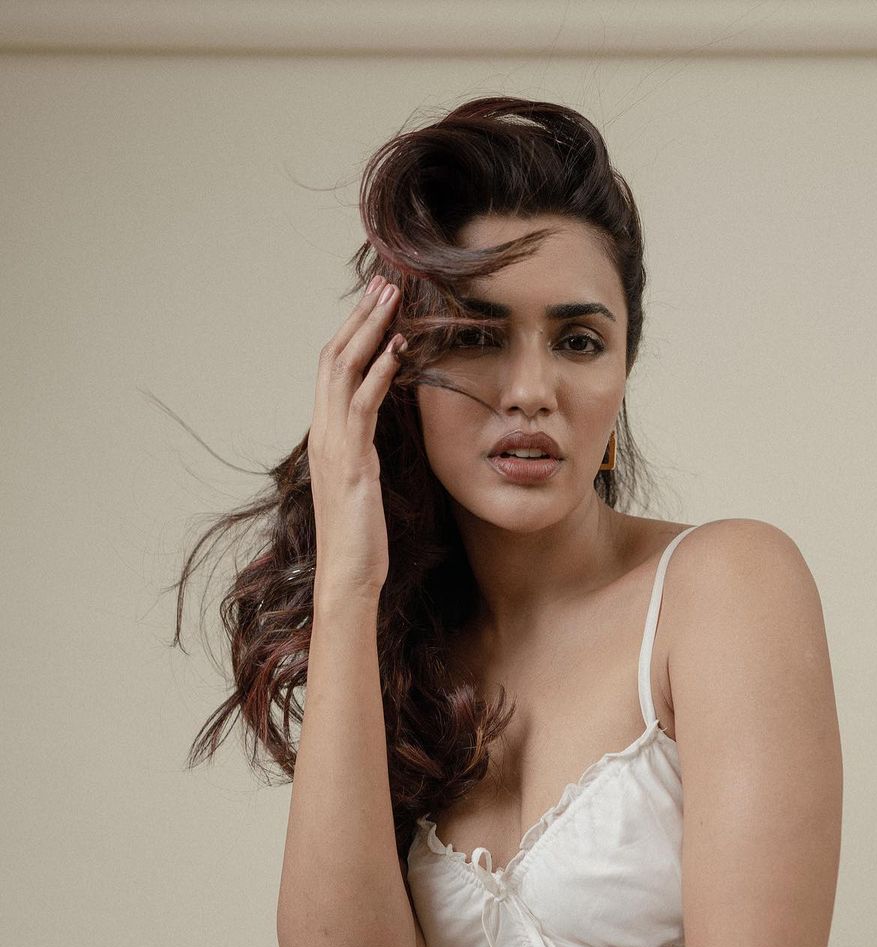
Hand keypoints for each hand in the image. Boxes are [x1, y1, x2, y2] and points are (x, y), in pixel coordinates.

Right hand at [308, 274, 404, 596]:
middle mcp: (324, 433)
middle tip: (383, 283)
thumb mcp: (361, 484)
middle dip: (359, 317)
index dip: (352, 332)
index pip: (334, 369)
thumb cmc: (359, 537)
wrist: (347, 577)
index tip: (375, 302)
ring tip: (390, 299)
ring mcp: (333, 446)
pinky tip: (396, 351)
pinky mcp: (350, 463)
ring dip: (368, 331)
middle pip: (334, 357)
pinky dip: (377, 374)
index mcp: (327, 436)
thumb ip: (363, 452)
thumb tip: (375, 430)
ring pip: (343, 372)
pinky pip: (362, 408)